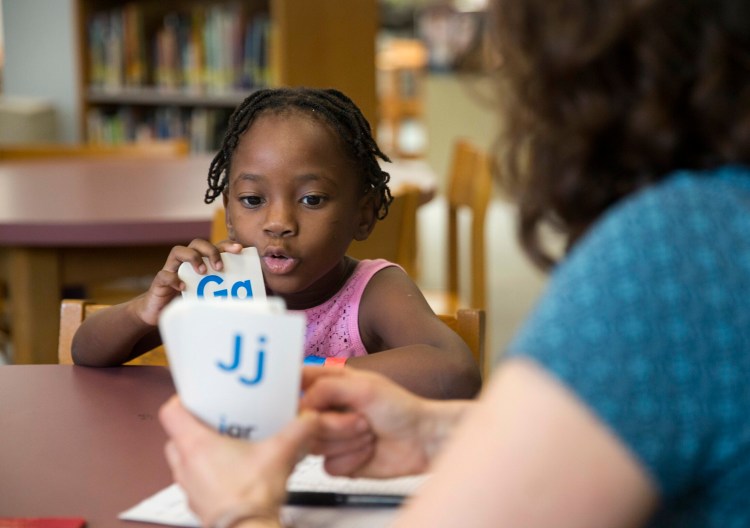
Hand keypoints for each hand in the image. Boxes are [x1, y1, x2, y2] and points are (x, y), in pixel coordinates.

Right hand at [135, 239, 242, 324]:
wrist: (159, 314)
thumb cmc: (188, 303)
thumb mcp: (209, 296)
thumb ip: (224, 291)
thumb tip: (252, 295)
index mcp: (200, 262)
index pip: (214, 247)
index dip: (226, 245)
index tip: (240, 249)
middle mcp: (185, 262)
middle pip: (196, 243)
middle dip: (210, 250)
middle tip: (219, 267)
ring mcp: (171, 270)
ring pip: (178, 251)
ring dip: (193, 258)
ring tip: (203, 272)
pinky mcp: (159, 282)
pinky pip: (164, 275)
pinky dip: (174, 279)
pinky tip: (183, 288)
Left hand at [159, 396, 317, 527]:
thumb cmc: (251, 500)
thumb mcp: (280, 453)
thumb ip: (298, 430)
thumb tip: (308, 418)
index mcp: (196, 447)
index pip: (170, 413)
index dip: (182, 400)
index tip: (198, 396)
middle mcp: (186, 466)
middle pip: (176, 436)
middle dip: (194, 426)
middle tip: (217, 420)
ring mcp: (189, 487)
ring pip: (183, 461)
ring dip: (199, 452)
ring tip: (227, 445)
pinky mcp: (198, 504)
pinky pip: (195, 481)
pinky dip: (207, 474)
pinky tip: (233, 472)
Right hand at [300, 367, 468, 478]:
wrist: (422, 441)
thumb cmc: (401, 408)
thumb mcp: (364, 387)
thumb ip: (327, 388)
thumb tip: (301, 402)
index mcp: (330, 385)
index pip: (295, 383)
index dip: (291, 393)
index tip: (303, 401)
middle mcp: (327, 410)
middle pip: (302, 422)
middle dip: (335, 424)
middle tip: (361, 419)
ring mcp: (331, 437)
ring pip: (314, 446)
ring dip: (347, 441)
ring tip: (369, 433)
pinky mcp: (339, 461)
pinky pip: (328, 466)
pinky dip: (351, 459)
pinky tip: (368, 451)